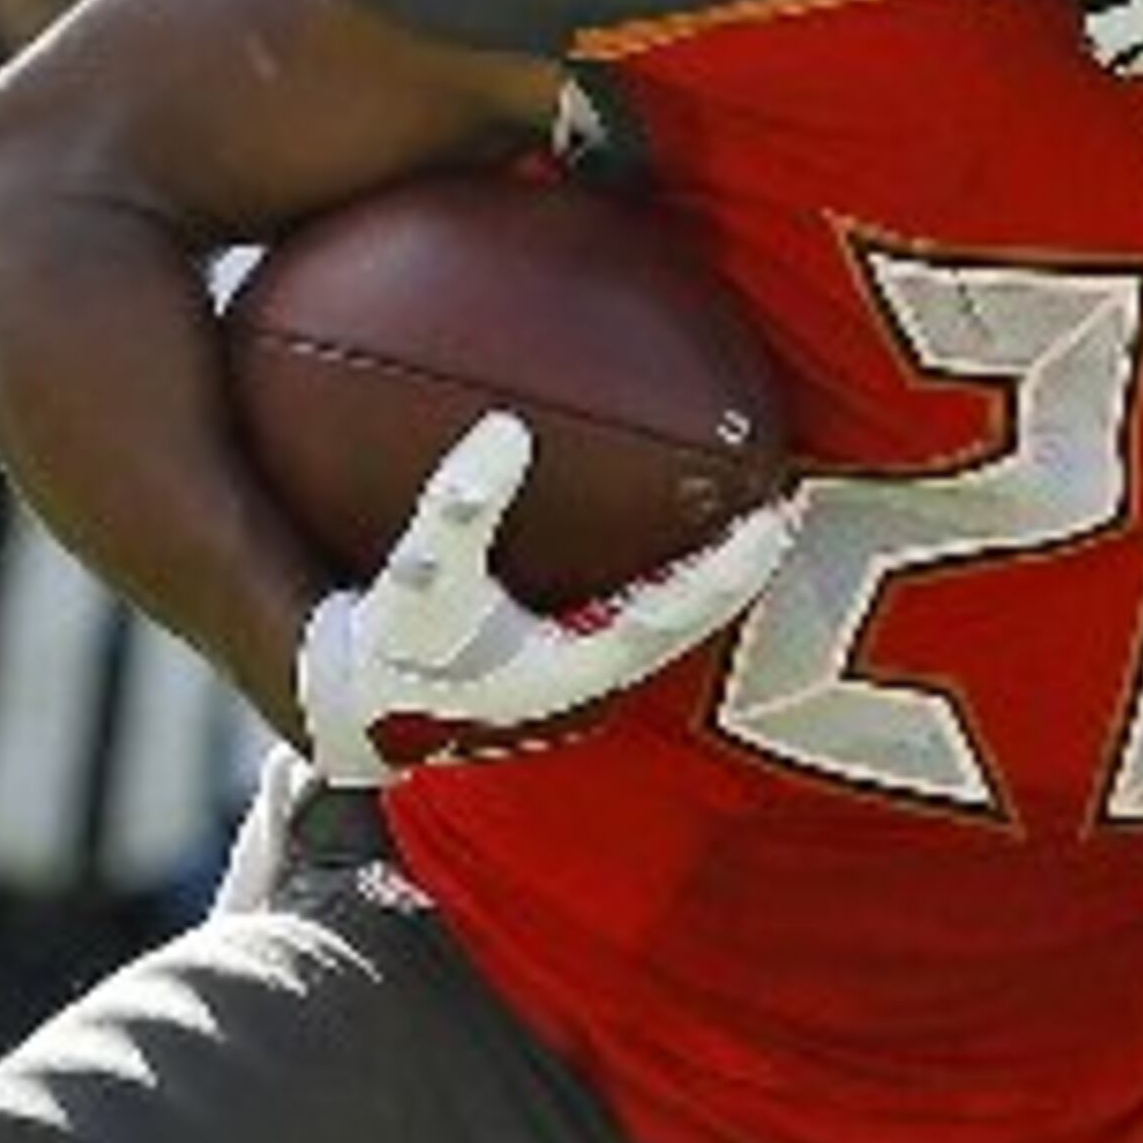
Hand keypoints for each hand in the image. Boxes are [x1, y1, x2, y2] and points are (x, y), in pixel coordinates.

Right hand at [294, 413, 795, 785]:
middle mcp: (592, 677)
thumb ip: (458, 509)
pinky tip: (660, 513)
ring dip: (707, 569)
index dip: (729, 572)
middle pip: (691, 619)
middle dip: (739, 567)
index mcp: (576, 669)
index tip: (775, 518)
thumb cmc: (392, 649)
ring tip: (746, 505)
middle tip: (787, 503)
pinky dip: (657, 566)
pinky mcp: (561, 656)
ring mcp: (581, 671)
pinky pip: (629, 605)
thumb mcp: (423, 578)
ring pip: (666, 616)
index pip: (675, 616)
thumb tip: (508, 429)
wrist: (355, 713)